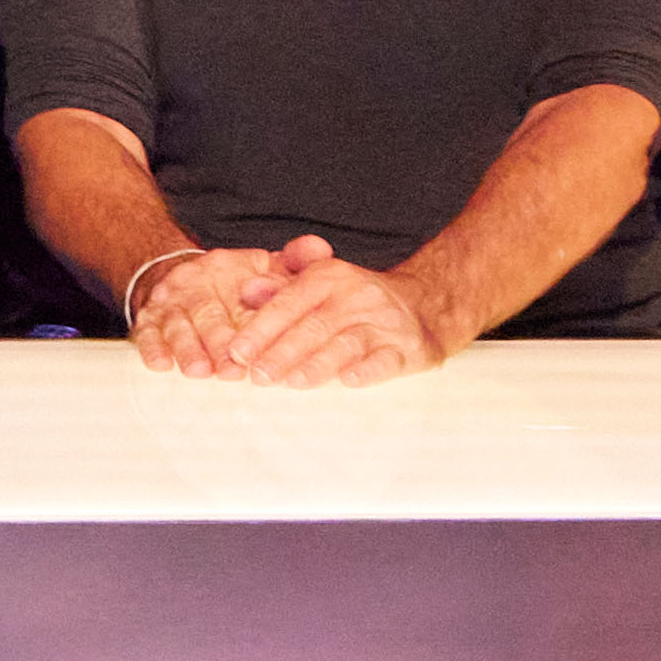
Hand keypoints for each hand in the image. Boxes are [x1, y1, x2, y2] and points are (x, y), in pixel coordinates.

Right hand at [123, 232, 334, 375]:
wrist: (174, 273)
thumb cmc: (235, 282)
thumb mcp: (264, 265)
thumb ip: (294, 262)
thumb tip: (320, 248)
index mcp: (225, 269)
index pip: (238, 297)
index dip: (248, 322)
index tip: (258, 347)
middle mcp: (194, 284)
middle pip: (205, 314)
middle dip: (216, 342)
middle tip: (230, 369)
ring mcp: (168, 302)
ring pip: (176, 326)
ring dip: (187, 350)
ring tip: (199, 372)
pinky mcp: (147, 319)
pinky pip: (145, 332)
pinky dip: (151, 349)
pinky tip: (159, 365)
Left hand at [205, 248, 443, 386]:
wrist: (423, 305)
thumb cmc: (353, 300)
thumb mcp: (317, 284)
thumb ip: (280, 288)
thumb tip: (247, 290)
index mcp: (328, 277)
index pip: (289, 302)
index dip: (261, 328)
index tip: (236, 352)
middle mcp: (356, 295)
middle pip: (314, 326)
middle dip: (282, 352)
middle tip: (256, 376)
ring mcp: (383, 321)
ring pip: (346, 343)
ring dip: (317, 364)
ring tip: (291, 383)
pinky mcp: (407, 348)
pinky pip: (386, 359)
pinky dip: (367, 370)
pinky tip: (348, 381)